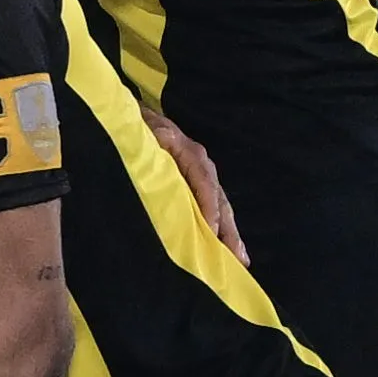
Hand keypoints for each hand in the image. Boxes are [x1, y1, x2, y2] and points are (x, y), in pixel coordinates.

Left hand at [141, 101, 245, 261]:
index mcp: (191, 155)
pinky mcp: (195, 185)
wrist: (138, 117)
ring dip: (229, 234)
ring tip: (239, 260)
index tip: (210, 232)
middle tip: (237, 259)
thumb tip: (164, 149)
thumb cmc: (141, 127)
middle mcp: (202, 167)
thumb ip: (155, 143)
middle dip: (228, 230)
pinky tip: (227, 248)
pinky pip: (212, 208)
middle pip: (219, 201)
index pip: (204, 185)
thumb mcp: (146, 133)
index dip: (208, 208)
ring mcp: (201, 176)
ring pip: (220, 207)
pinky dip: (220, 228)